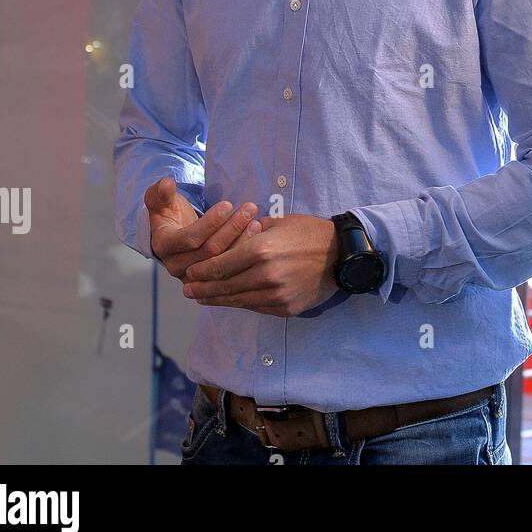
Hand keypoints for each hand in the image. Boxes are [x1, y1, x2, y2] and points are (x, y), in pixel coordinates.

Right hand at [144, 177, 260, 281]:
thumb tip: (167, 183)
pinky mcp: (210, 280)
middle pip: (210, 250)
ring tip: (256, 221)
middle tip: (250, 209)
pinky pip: (230, 269)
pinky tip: (256, 235)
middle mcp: (177, 265)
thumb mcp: (161, 201)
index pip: (189, 238)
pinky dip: (244, 251)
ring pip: (223, 261)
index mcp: (164, 246)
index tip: (228, 204)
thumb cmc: (171, 215)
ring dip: (242, 240)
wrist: (175, 235)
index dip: (210, 222)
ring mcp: (194, 276)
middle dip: (232, 228)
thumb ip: (160, 192)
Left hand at [181, 214, 339, 316]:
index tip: (190, 275)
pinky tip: (232, 301)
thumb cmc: (310, 232)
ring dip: (218, 301)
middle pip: (224, 287)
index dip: (201, 273)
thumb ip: (252, 233)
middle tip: (188, 292)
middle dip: (203, 290)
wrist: (343, 254)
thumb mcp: (279, 223)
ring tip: (204, 299)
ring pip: (238, 301)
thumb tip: (231, 241)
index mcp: (261, 250)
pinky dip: (241, 304)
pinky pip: (256, 307)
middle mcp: (265, 275)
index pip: (220, 266)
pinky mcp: (285, 308)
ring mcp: (276, 295)